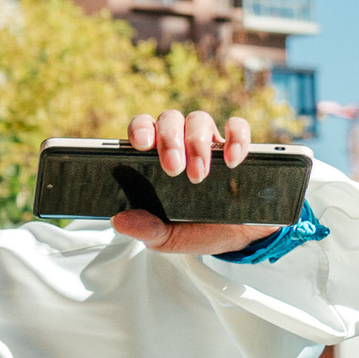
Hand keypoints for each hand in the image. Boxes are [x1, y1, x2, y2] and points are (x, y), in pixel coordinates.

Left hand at [114, 110, 278, 256]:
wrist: (237, 237)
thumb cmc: (195, 230)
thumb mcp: (166, 236)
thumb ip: (145, 229)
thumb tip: (119, 221)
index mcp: (154, 159)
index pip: (142, 128)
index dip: (140, 129)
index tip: (142, 145)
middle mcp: (180, 144)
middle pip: (170, 120)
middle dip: (169, 140)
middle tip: (173, 168)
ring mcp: (209, 143)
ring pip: (199, 120)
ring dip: (198, 144)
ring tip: (199, 175)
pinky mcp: (238, 147)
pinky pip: (238, 128)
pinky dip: (236, 138)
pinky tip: (232, 160)